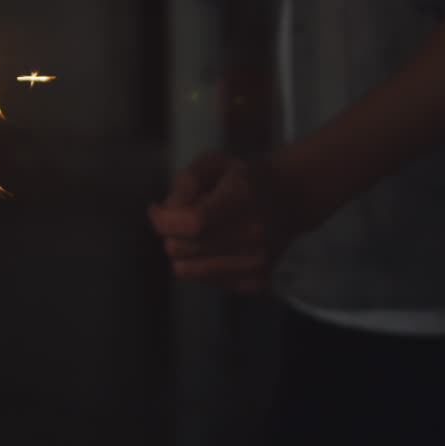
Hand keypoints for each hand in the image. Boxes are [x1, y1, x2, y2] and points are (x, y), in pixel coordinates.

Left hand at [147, 150, 327, 293]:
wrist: (288, 200)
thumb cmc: (240, 179)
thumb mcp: (212, 163)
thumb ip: (185, 182)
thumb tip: (163, 212)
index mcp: (243, 197)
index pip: (192, 222)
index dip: (163, 220)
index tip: (157, 208)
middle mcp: (254, 233)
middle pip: (180, 248)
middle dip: (169, 231)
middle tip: (181, 216)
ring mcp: (257, 262)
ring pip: (184, 269)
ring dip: (183, 250)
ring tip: (200, 231)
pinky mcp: (254, 282)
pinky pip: (202, 280)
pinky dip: (201, 263)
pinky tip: (218, 245)